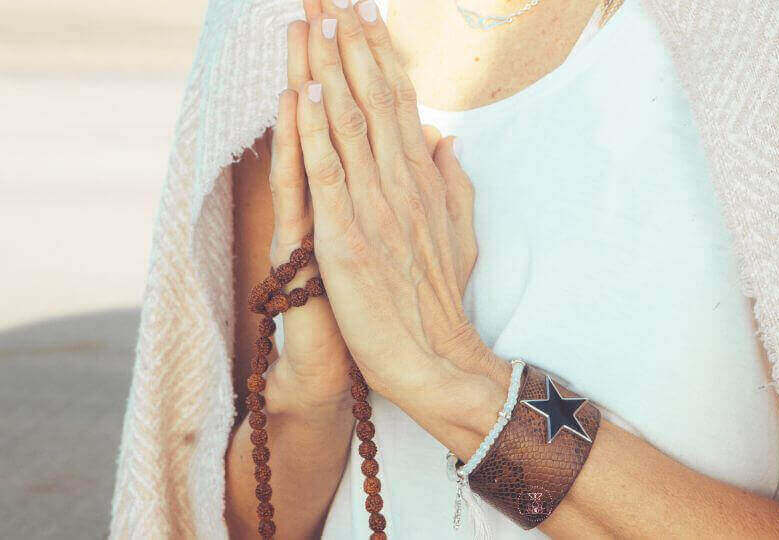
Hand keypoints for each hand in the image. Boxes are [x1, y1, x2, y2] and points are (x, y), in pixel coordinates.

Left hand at [275, 0, 502, 407]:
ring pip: (351, 124)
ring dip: (332, 69)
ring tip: (317, 20)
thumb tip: (447, 141)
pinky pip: (330, 175)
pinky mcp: (348, 238)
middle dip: (352, 44)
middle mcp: (403, 184)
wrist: (434, 359)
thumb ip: (452, 184)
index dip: (381, 57)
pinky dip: (318, 132)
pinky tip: (310, 92)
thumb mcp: (458, 234)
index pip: (401, 105)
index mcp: (423, 181)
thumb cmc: (439, 302)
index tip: (367, 15)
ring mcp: (376, 209)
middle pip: (375, 100)